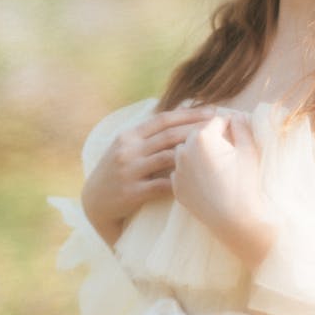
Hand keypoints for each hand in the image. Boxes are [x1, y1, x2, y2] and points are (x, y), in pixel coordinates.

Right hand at [81, 105, 216, 245]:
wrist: (94, 202)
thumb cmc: (118, 171)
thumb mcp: (126, 147)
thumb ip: (149, 134)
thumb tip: (182, 113)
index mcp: (129, 135)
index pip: (163, 119)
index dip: (189, 114)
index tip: (212, 111)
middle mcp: (128, 150)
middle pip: (168, 136)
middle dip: (196, 130)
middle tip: (220, 128)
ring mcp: (129, 170)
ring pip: (167, 158)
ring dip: (192, 154)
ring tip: (215, 153)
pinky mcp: (132, 192)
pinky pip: (162, 185)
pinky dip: (180, 181)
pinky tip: (198, 180)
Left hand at [171, 113, 275, 269]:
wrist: (235, 220)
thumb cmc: (245, 183)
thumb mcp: (248, 150)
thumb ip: (241, 127)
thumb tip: (236, 116)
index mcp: (201, 137)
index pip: (216, 120)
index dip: (230, 123)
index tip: (237, 129)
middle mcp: (184, 151)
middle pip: (198, 133)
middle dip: (211, 136)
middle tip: (227, 143)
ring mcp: (177, 170)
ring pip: (185, 151)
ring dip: (197, 151)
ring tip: (214, 160)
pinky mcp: (176, 187)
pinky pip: (181, 171)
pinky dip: (190, 170)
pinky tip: (204, 177)